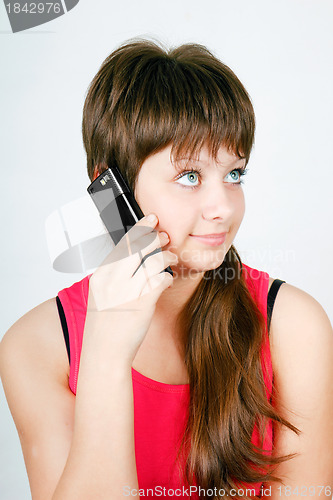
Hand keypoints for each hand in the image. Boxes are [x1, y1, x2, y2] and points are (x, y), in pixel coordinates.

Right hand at [84, 214, 177, 363]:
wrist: (103, 354)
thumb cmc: (104, 328)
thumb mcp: (101, 296)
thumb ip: (113, 276)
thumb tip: (133, 258)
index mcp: (101, 276)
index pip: (122, 243)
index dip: (139, 229)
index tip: (150, 219)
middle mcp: (112, 280)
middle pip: (138, 247)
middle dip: (154, 237)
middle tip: (164, 235)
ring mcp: (126, 291)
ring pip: (153, 261)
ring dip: (166, 257)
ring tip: (171, 258)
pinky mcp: (141, 304)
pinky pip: (161, 280)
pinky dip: (168, 277)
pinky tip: (168, 280)